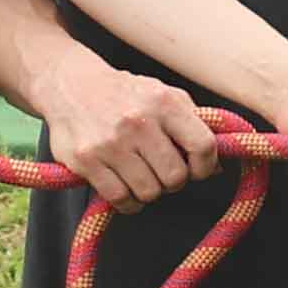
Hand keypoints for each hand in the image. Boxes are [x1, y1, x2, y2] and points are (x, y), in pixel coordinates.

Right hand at [31, 55, 220, 207]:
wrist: (70, 85)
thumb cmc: (125, 94)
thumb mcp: (164, 95)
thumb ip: (194, 124)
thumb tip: (217, 166)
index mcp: (163, 103)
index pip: (203, 145)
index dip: (206, 166)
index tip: (199, 169)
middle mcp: (137, 122)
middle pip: (175, 177)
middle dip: (174, 181)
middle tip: (163, 171)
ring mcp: (109, 143)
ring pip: (149, 192)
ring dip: (150, 191)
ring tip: (142, 176)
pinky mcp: (86, 161)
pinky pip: (120, 199)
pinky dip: (128, 202)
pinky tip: (126, 187)